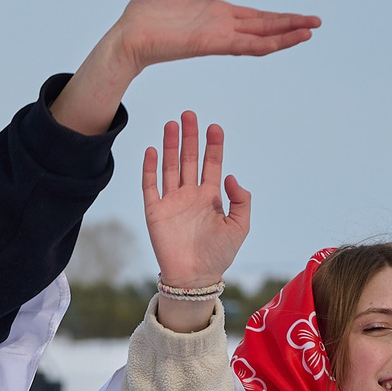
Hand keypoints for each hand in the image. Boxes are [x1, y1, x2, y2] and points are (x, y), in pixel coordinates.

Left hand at [54, 0, 320, 134]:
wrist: (126, 35)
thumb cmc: (146, 16)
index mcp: (217, 16)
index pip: (255, 17)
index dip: (279, 18)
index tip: (302, 18)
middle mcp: (221, 27)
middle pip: (263, 27)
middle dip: (290, 26)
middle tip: (317, 24)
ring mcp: (217, 36)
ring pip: (259, 38)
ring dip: (284, 35)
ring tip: (309, 32)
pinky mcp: (209, 43)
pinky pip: (242, 45)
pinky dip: (263, 44)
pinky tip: (282, 41)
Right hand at [142, 111, 249, 329]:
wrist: (194, 276)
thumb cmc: (218, 254)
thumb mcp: (240, 226)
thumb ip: (241, 200)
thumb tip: (232, 177)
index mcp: (210, 197)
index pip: (212, 164)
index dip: (213, 145)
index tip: (214, 126)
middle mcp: (190, 195)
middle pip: (189, 159)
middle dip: (190, 137)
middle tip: (190, 114)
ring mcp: (171, 202)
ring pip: (170, 167)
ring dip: (171, 146)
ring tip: (172, 124)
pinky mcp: (155, 211)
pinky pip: (150, 185)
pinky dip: (151, 168)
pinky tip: (153, 151)